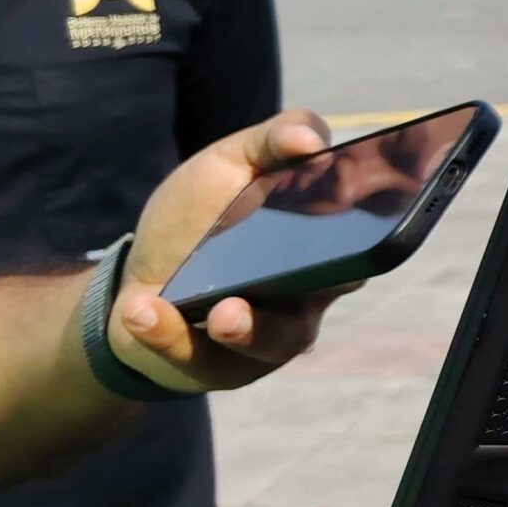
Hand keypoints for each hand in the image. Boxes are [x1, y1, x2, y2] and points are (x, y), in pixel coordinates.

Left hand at [114, 111, 345, 393]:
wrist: (139, 277)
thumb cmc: (198, 218)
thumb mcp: (228, 164)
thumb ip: (271, 139)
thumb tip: (311, 138)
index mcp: (324, 239)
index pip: (366, 232)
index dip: (368, 224)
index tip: (346, 206)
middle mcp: (312, 291)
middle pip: (335, 288)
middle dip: (322, 282)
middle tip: (310, 263)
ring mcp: (272, 335)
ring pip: (277, 338)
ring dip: (248, 327)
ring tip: (220, 313)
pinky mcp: (225, 368)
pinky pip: (206, 361)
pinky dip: (170, 335)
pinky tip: (141, 311)